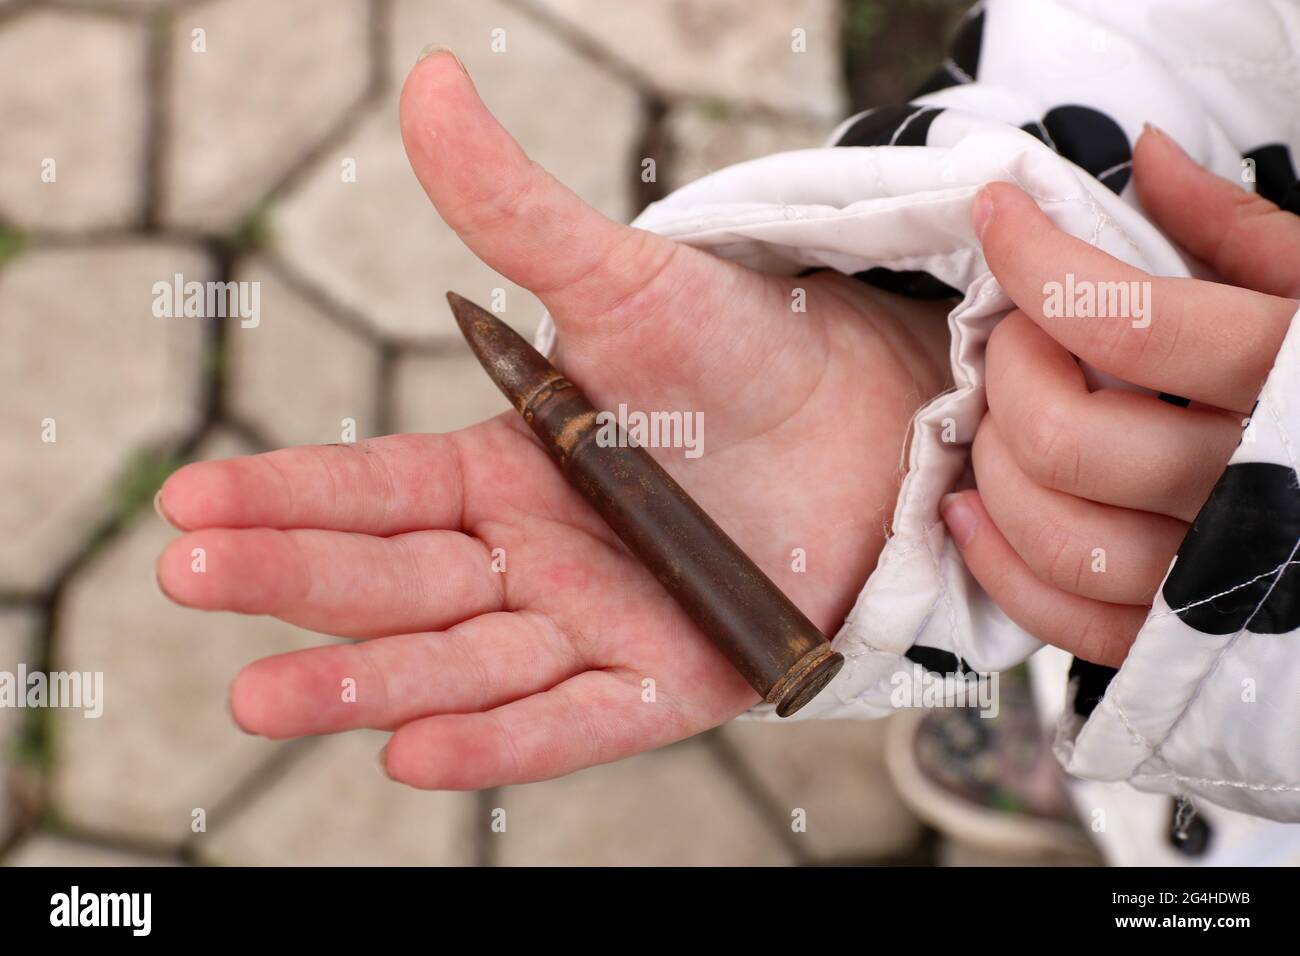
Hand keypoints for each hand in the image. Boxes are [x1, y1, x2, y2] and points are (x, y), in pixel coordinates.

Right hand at [154, 51, 951, 788]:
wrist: (864, 417)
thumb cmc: (734, 349)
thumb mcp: (618, 278)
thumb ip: (515, 208)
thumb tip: (430, 81)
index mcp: (500, 472)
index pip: (372, 490)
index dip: (282, 496)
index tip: (187, 505)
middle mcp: (530, 556)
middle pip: (395, 579)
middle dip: (293, 582)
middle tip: (191, 579)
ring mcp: (595, 623)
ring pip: (462, 661)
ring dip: (366, 682)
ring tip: (260, 696)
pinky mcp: (670, 678)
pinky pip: (577, 718)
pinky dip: (502, 739)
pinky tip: (414, 754)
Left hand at [943, 126, 1299, 666]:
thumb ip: (1238, 227)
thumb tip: (1144, 155)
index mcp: (1291, 378)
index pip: (1121, 318)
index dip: (1034, 257)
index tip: (997, 213)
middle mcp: (1251, 486)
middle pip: (1065, 434)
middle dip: (1009, 370)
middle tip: (1015, 336)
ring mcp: (1213, 576)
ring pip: (1056, 530)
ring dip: (995, 464)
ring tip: (998, 416)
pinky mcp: (1181, 639)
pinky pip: (1067, 617)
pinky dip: (998, 561)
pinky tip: (970, 506)